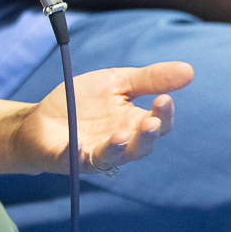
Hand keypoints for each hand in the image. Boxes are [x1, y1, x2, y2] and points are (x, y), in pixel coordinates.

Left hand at [12, 62, 192, 175]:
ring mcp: (94, 154)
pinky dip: (78, 155)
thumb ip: (149, 79)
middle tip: (150, 122)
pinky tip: (80, 147)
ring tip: (120, 135)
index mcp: (134, 124)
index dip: (163, 115)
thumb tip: (190, 71)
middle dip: (146, 135)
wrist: (41, 118)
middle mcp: (120, 144)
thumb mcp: (116, 83)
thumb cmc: (83, 102)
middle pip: (140, 146)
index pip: (158, 125)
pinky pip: (75, 160)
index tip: (164, 99)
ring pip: (112, 157)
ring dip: (117, 148)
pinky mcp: (68, 159)